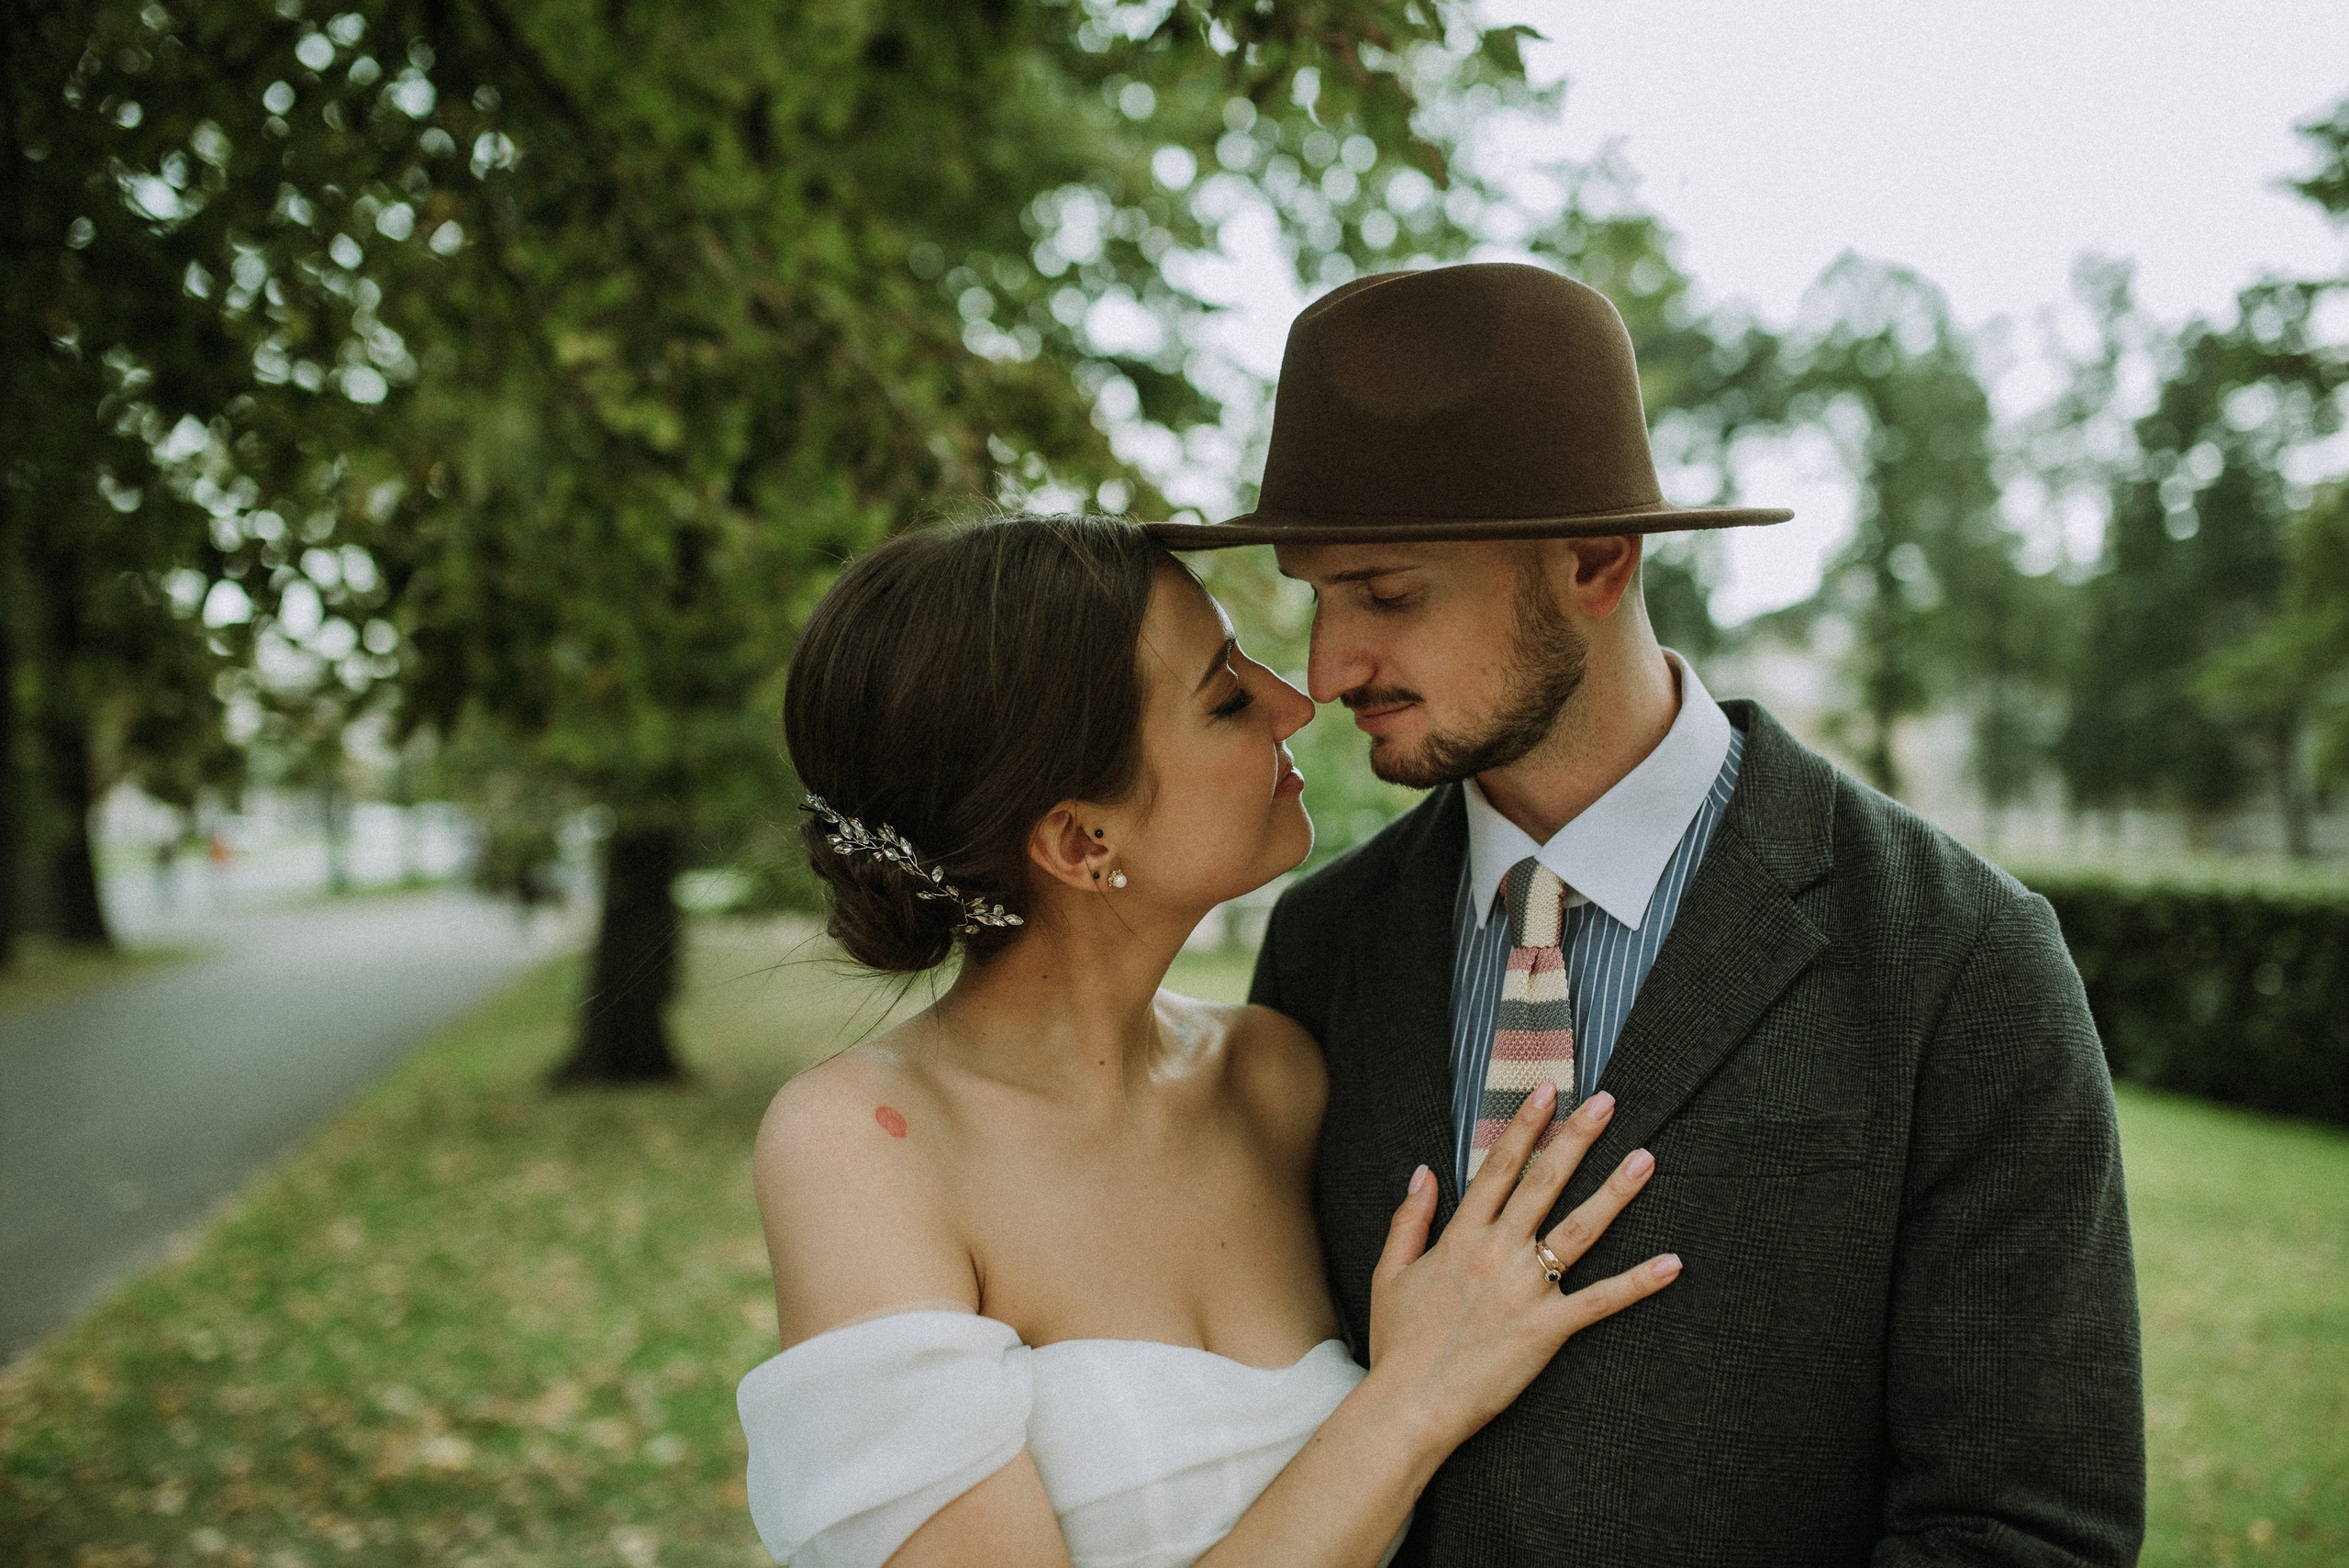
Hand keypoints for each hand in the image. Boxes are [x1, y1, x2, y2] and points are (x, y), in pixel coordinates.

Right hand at [1362, 1083, 1678, 1456]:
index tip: (1547, 1092)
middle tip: (1606, 1102)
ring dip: (1614, 1193)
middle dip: (1576, 1138)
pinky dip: (1638, 1283)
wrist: (1409, 1403)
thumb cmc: (1398, 1344)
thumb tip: (1424, 1172)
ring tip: (1645, 1159)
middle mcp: (1496, 1253)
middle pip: (1543, 1183)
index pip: (1498, 1168)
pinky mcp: (1546, 1329)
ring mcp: (1524, 1290)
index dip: (1524, 1127)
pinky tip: (1672, 1263)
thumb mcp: (1389, 1273)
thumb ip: (1409, 1219)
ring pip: (1578, 1230)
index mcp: (1460, 1237)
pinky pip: (1600, 1301)